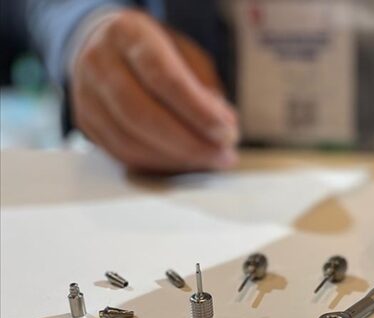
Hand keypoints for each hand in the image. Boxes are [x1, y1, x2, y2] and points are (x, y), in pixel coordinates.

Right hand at [70, 9, 238, 171]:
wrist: (104, 45)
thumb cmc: (156, 52)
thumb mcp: (186, 54)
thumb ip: (205, 89)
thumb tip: (223, 132)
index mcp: (128, 34)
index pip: (163, 77)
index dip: (197, 110)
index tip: (226, 132)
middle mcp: (99, 63)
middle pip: (140, 114)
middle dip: (188, 143)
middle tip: (223, 156)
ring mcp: (86, 95)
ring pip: (128, 141)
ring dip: (176, 159)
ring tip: (210, 160)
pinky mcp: (86, 123)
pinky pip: (121, 154)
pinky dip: (158, 165)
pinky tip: (185, 163)